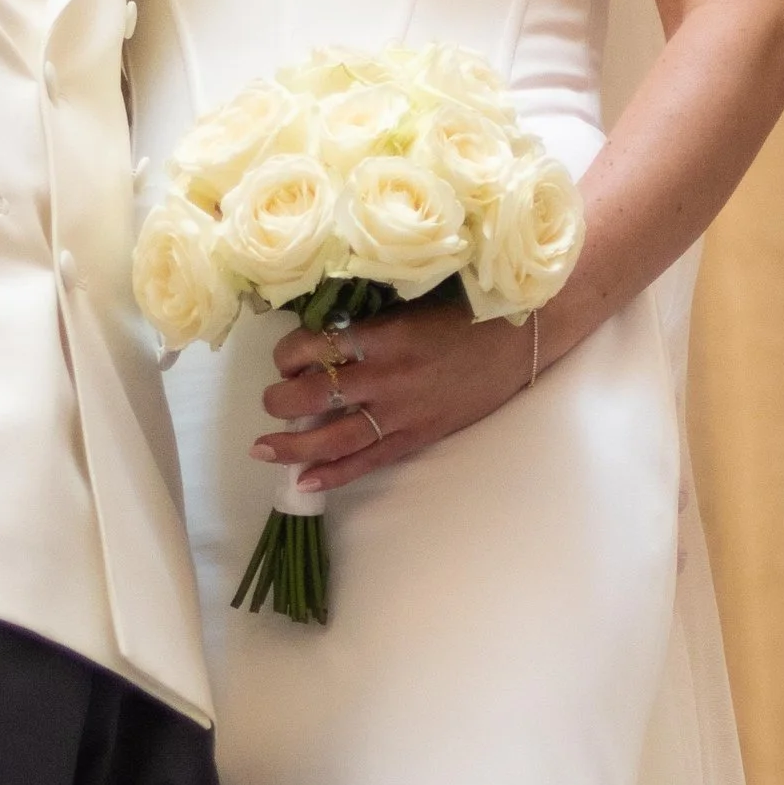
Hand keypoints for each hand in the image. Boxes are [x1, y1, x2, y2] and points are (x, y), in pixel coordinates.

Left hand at [254, 297, 540, 495]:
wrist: (520, 339)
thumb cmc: (465, 313)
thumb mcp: (410, 303)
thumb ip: (367, 320)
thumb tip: (319, 330)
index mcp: (382, 334)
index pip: (313, 347)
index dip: (286, 354)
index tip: (284, 356)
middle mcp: (385, 376)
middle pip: (313, 394)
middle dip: (279, 400)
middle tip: (270, 399)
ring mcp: (401, 412)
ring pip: (332, 436)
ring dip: (291, 445)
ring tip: (263, 449)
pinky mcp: (417, 436)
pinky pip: (367, 461)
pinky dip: (333, 474)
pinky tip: (304, 481)